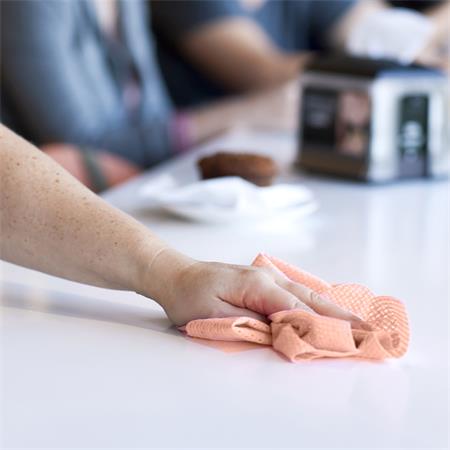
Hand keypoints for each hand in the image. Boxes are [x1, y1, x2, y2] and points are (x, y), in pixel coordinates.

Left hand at [157, 259, 369, 328]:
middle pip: (311, 299)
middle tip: (370, 332)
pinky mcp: (264, 282)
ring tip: (359, 322)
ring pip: (307, 294)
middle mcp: (269, 278)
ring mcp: (268, 277)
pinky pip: (297, 293)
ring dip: (334, 309)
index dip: (324, 328)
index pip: (298, 310)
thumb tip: (285, 334)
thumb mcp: (215, 316)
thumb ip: (251, 325)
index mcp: (258, 286)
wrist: (176, 275)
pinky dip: (317, 303)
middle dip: (341, 317)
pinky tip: (329, 309)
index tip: (350, 342)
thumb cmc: (190, 297)